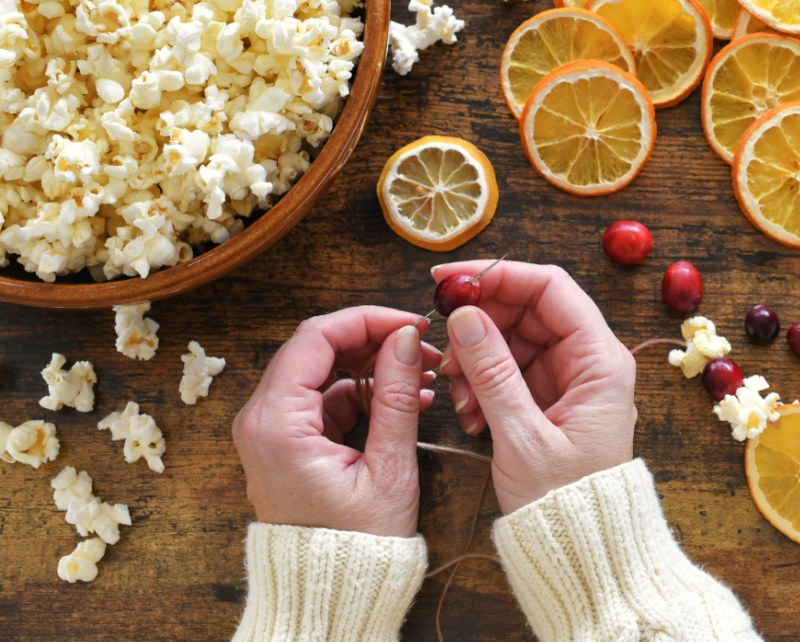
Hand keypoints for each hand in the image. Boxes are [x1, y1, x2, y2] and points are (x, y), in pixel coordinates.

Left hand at [233, 306, 441, 537]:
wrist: (329, 594)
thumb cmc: (356, 545)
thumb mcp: (388, 469)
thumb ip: (396, 397)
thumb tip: (406, 339)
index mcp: (276, 424)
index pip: (316, 337)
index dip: (368, 320)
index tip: (412, 323)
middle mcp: (261, 419)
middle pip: (316, 348)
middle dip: (373, 340)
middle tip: (423, 347)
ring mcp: (270, 430)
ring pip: (320, 370)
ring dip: (370, 365)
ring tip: (422, 377)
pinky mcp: (285, 441)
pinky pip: (322, 397)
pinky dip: (360, 391)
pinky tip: (403, 399)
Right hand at [436, 261, 636, 513]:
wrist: (584, 552)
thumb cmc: (567, 503)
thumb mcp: (523, 437)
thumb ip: (493, 373)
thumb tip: (464, 315)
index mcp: (600, 360)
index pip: (550, 287)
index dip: (498, 274)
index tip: (448, 279)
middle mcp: (589, 361)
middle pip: (527, 310)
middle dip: (480, 324)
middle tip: (442, 347)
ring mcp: (568, 379)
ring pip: (512, 341)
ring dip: (476, 361)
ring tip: (460, 398)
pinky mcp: (549, 399)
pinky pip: (508, 371)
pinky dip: (482, 386)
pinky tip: (470, 416)